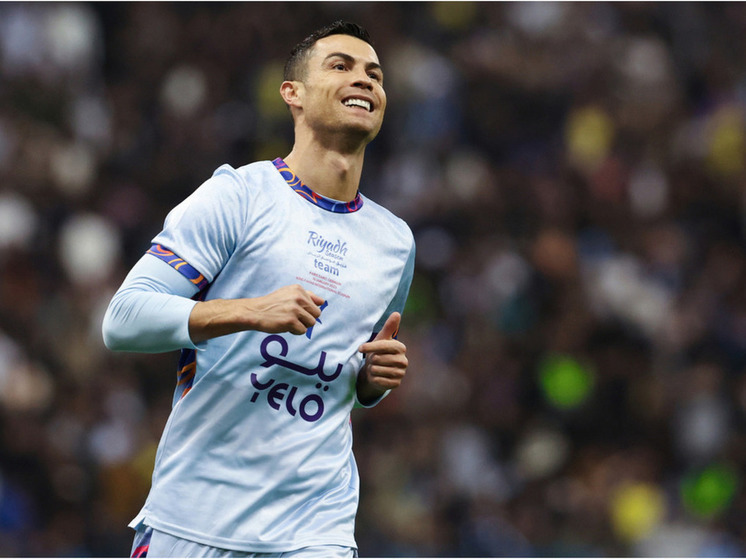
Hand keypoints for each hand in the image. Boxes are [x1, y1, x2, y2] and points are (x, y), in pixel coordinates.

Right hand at [188, 285, 324, 341]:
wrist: (254, 312)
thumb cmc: (272, 304)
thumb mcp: (288, 294)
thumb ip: (306, 296)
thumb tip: (322, 302)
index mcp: (299, 289)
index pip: (317, 303)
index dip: (308, 310)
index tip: (297, 311)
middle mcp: (298, 297)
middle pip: (316, 314)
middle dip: (307, 318)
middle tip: (292, 317)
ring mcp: (295, 309)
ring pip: (311, 323)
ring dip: (301, 325)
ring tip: (288, 321)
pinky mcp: (291, 321)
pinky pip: (302, 331)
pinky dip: (295, 331)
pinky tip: (284, 326)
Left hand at [356, 312, 407, 403]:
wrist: (377, 372)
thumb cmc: (379, 352)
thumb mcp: (381, 339)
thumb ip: (389, 327)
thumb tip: (397, 313)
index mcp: (400, 348)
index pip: (383, 346)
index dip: (370, 347)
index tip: (360, 348)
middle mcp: (403, 361)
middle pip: (379, 359)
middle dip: (372, 360)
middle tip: (373, 360)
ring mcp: (401, 373)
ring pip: (378, 370)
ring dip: (372, 369)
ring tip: (374, 368)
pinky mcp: (396, 384)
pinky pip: (379, 381)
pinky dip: (374, 378)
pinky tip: (375, 376)